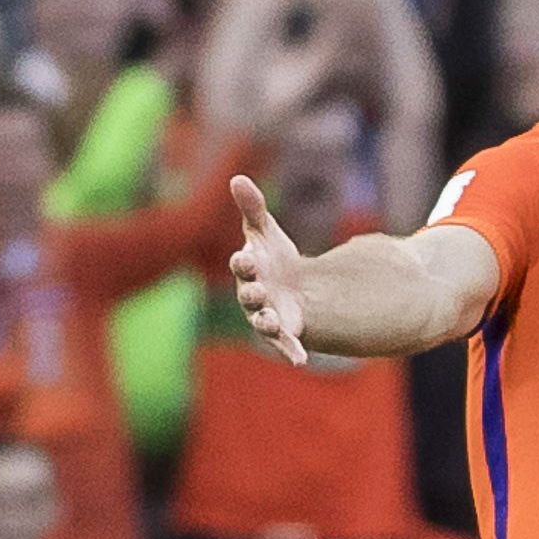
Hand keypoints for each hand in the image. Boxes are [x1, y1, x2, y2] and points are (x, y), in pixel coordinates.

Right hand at [228, 176, 309, 363]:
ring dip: (264, 322)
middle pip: (248, 294)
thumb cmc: (273, 256)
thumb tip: (238, 179)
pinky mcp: (284, 332)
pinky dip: (290, 351)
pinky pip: (285, 344)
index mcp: (248, 267)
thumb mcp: (265, 231)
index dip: (244, 261)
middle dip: (251, 291)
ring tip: (270, 322)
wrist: (294, 286)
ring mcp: (266, 315)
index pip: (242, 264)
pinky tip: (301, 360)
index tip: (248, 256)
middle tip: (257, 288)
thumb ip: (253, 208)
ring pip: (262, 321)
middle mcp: (252, 294)